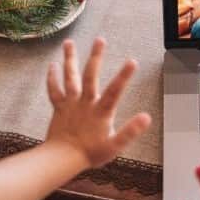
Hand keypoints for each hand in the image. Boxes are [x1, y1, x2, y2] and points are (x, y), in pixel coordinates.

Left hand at [46, 38, 151, 169]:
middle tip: (100, 40)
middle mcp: (85, 103)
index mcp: (101, 112)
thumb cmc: (90, 154)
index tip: (132, 61)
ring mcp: (70, 103)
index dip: (123, 76)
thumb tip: (147, 117)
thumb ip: (130, 131)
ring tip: (69, 42)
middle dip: (96, 57)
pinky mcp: (59, 107)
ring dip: (69, 59)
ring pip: (69, 77)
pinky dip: (52, 77)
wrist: (62, 159)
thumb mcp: (115, 146)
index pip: (115, 91)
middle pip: (90, 76)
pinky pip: (54, 90)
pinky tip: (53, 65)